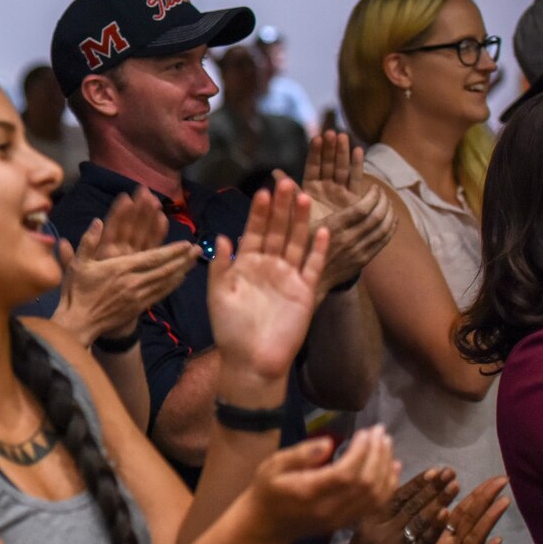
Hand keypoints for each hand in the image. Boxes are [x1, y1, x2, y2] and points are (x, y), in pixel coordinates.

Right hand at [51, 188, 198, 342]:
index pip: (152, 258)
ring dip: (182, 271)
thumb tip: (98, 221)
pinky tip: (181, 279)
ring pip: (165, 281)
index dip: (171, 251)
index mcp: (120, 268)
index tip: (186, 243)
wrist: (79, 323)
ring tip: (195, 262)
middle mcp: (133, 281)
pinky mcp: (138, 307)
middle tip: (198, 250)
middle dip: (183, 259)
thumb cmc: (76, 292)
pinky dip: (172, 286)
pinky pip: (160, 294)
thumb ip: (88, 242)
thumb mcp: (77, 264)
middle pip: (164, 269)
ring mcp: (138, 296)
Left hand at [206, 178, 328, 381]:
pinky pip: (313, 266)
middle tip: (287, 183)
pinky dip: (318, 249)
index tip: (263, 192)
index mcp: (246, 264)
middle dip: (281, 208)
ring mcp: (288, 277)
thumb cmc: (230, 329)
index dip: (259, 213)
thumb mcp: (218, 294)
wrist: (251, 360)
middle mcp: (269, 266)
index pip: (254, 231)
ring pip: (296, 242)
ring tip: (305, 197)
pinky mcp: (305, 291)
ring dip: (301, 221)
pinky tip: (324, 229)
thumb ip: (220, 266)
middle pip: (278, 231)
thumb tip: (222, 236)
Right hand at [247, 426, 399, 543]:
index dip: (361, 452)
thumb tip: (328, 442)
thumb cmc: (268, 490)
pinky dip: (389, 485)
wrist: (267, 525)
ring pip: (376, 495)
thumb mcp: (272, 466)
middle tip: (379, 432)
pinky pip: (377, 505)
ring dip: (386, 468)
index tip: (365, 432)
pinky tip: (392, 467)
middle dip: (378, 455)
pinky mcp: (349, 521)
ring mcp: (342, 518)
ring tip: (386, 444)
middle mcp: (330, 509)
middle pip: (366, 484)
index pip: (345, 474)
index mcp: (310, 493)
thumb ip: (300, 454)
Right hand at [293, 132, 395, 294]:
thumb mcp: (290, 228)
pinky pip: (383, 242)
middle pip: (376, 217)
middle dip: (383, 201)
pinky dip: (390, 228)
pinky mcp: (363, 261)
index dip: (372, 196)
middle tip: (383, 192)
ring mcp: (358, 251)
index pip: (362, 209)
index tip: (374, 187)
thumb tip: (277, 176)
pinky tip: (391, 220)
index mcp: (332, 228)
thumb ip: (290, 204)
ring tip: (389, 203)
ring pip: (382, 229)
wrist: (305, 285)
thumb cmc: (294, 253)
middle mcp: (349, 239)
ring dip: (389, 213)